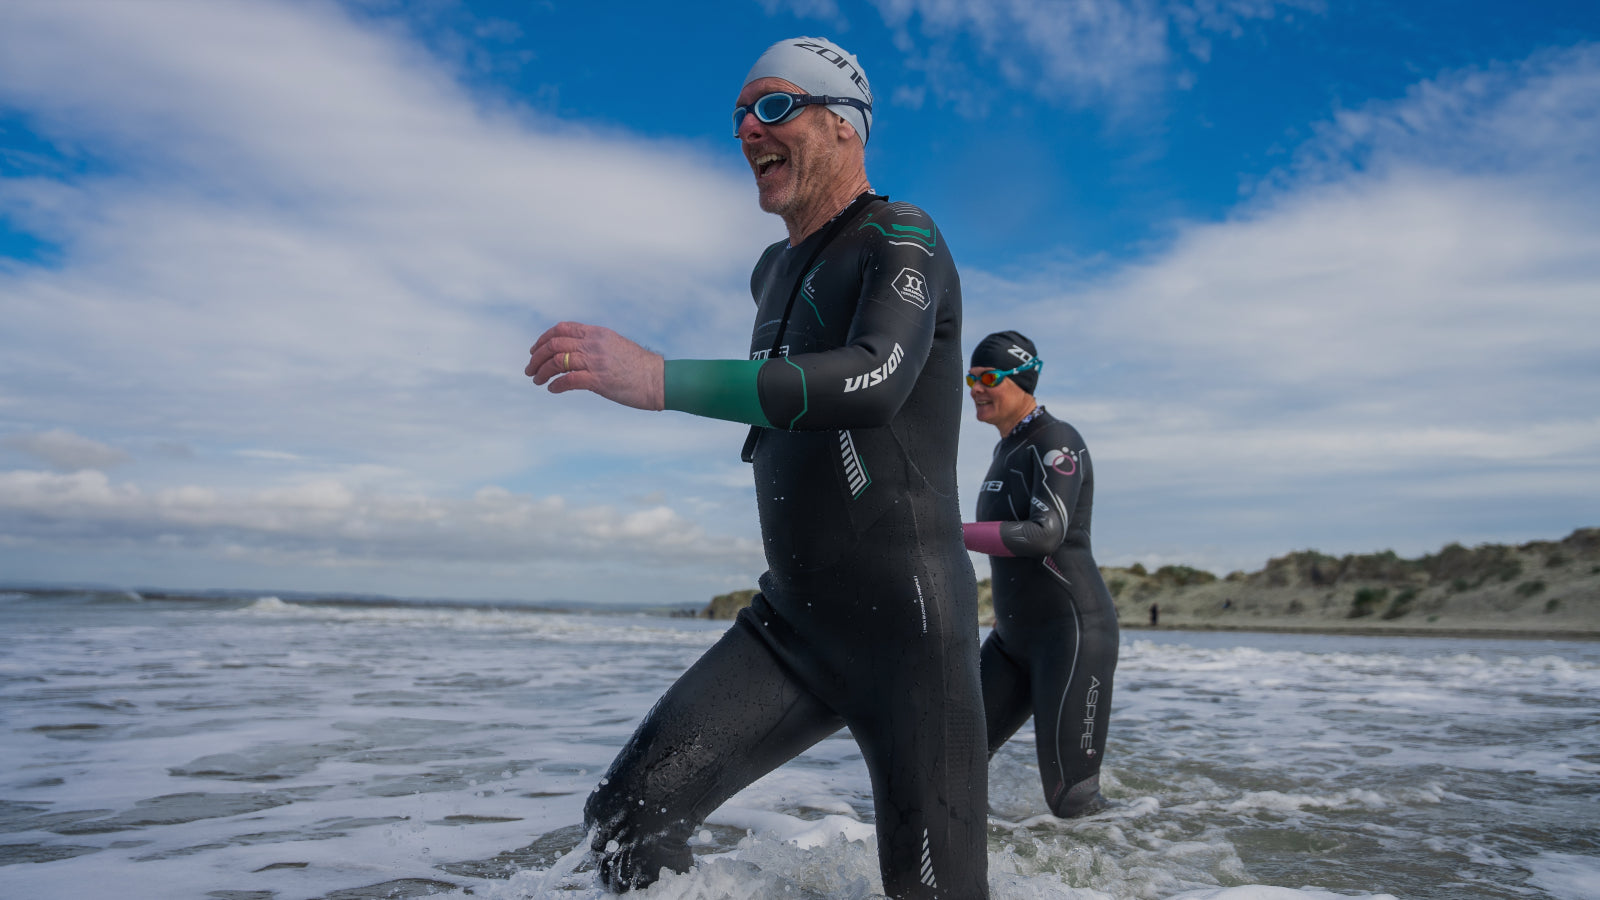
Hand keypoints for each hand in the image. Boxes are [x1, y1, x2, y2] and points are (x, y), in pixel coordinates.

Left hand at [527, 321, 664, 410]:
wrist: (659, 379)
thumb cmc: (639, 366)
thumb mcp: (615, 345)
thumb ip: (595, 345)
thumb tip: (576, 351)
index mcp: (597, 333)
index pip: (562, 329)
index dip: (543, 338)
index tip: (535, 350)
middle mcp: (594, 344)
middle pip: (554, 344)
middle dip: (537, 357)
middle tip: (530, 369)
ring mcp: (595, 361)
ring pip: (556, 361)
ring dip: (541, 372)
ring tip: (537, 380)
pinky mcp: (598, 380)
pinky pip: (567, 380)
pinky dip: (555, 385)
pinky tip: (552, 389)